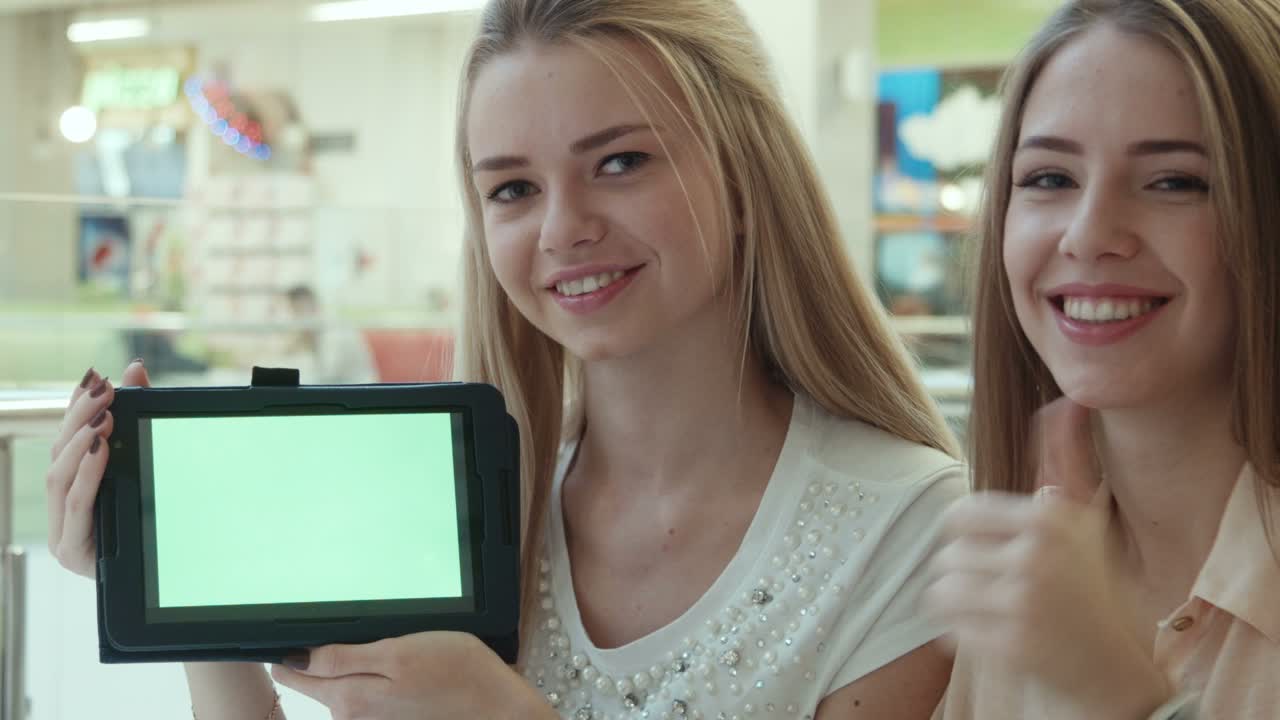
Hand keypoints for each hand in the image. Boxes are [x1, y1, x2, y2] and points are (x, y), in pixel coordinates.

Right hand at [46, 360, 150, 577]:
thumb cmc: (158, 521)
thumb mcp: (149, 462)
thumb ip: (139, 417)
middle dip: (79, 416)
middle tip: (103, 387)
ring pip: (59, 476)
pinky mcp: (73, 550)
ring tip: (102, 414)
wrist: (171, 583)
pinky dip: (87, 471)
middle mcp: (62, 510)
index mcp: (75, 490)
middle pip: (59, 454)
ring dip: (78, 440)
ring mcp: (63, 531)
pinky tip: (100, 448)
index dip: (76, 407)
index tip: (94, 376)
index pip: (68, 441)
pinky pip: (77, 503)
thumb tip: (135, 367)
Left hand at [271, 632, 552, 719]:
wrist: (496, 705)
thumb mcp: (397, 652)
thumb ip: (341, 659)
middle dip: (317, 658)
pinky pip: (367, 699)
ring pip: (342, 690)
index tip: (285, 633)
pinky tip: (398, 668)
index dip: (286, 652)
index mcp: (349, 698)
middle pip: (316, 684)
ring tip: (380, 645)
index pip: (294, 676)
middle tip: (342, 631)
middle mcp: (354, 718)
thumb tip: (293, 660)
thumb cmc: (456, 672)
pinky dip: (372, 680)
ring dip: (348, 667)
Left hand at [923, 397, 1172, 718]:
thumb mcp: (1083, 522)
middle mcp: (1039, 553)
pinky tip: (998, 637)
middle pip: (948, 555)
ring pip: (941, 590)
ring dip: (959, 605)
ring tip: (997, 612)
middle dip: (965, 573)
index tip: (989, 555)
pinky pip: (948, 628)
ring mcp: (1024, 601)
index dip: (966, 539)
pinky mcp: (1011, 645)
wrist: (1117, 674)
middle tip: (995, 589)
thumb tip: (1067, 401)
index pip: (959, 516)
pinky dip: (963, 635)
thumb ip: (1065, 461)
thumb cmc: (1094, 589)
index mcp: (1051, 517)